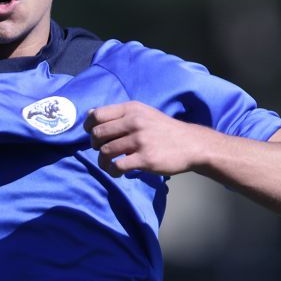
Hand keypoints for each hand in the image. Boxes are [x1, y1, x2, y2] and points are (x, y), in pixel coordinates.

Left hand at [84, 101, 210, 177]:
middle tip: (101, 150)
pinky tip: (117, 172)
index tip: (91, 134)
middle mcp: (134, 122)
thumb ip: (119, 114)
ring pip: (105, 151)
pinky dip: (112, 171)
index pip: (97, 115)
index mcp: (132, 109)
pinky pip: (117, 166)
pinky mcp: (145, 159)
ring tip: (108, 164)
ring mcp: (140, 140)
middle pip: (98, 134)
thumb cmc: (164, 129)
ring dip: (102, 161)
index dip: (88, 126)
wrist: (191, 144)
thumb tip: (90, 114)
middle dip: (94, 145)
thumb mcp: (143, 113)